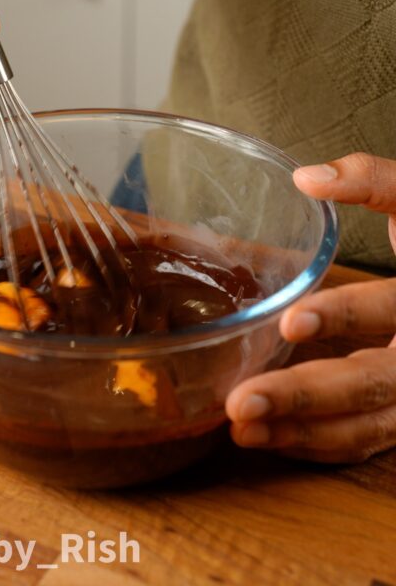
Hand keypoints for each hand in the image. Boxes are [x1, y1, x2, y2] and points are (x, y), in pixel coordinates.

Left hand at [226, 153, 395, 462]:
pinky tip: (266, 436)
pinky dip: (317, 443)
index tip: (290, 320)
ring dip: (303, 432)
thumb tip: (306, 178)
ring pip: (369, 426)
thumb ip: (374, 182)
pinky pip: (365, 439)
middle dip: (307, 396)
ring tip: (239, 425)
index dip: (345, 316)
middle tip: (242, 402)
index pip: (392, 308)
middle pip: (375, 385)